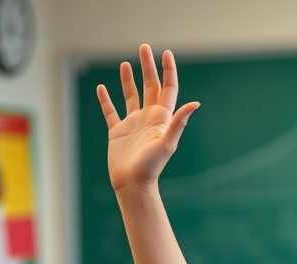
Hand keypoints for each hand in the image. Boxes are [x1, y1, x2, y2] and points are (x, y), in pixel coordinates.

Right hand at [96, 44, 199, 193]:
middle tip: (143, 47)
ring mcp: (132, 124)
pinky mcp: (117, 132)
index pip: (167, 88)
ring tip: (126, 63)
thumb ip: (179, 122)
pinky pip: (111, 111)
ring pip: (130, 96)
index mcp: (161, 118)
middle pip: (149, 86)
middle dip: (147, 67)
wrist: (133, 184)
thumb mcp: (167, 143)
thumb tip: (195, 103)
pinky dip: (106, 99)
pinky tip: (101, 88)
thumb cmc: (151, 167)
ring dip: (129, 80)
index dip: (168, 70)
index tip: (165, 52)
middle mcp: (148, 118)